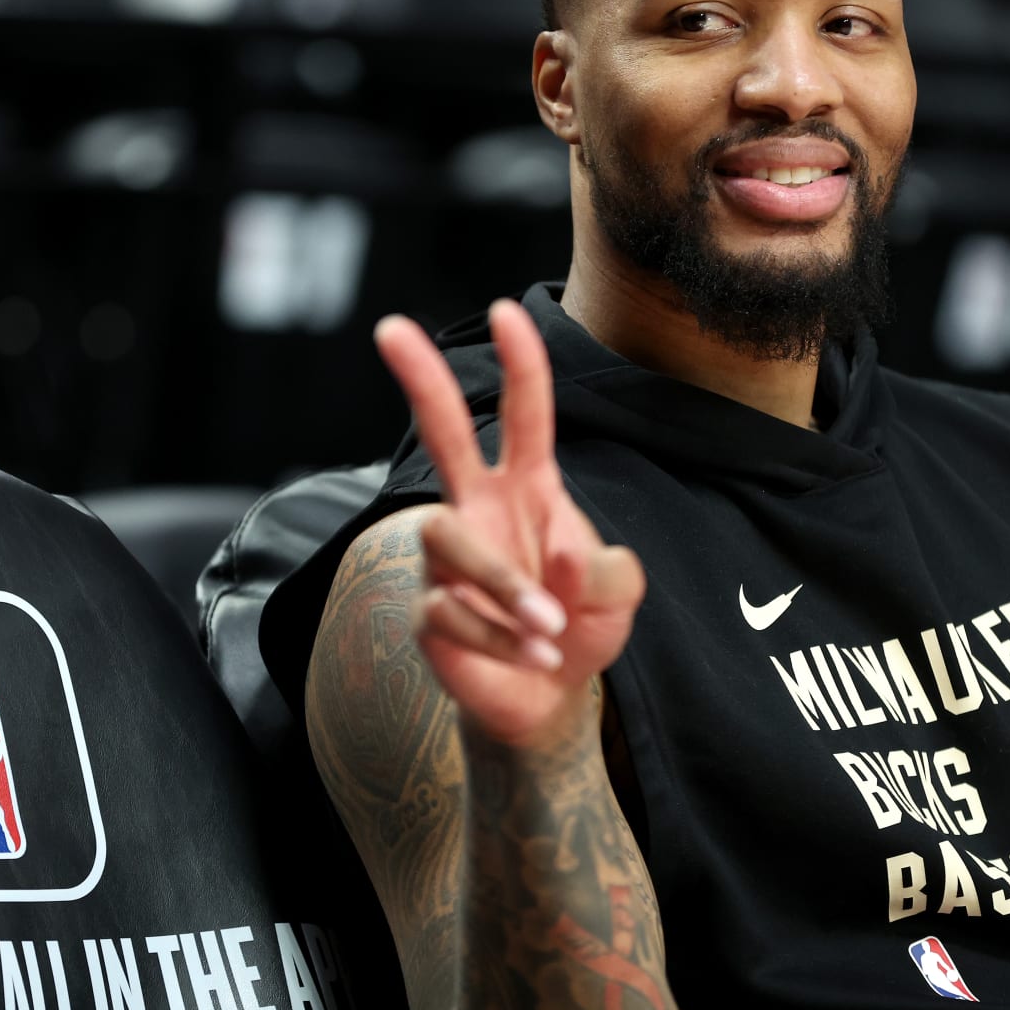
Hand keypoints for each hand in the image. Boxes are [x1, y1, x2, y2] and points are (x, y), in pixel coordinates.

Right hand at [374, 299, 645, 750]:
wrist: (548, 697)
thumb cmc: (581, 625)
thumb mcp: (620, 594)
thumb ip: (609, 569)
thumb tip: (558, 550)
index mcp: (528, 487)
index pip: (523, 415)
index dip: (519, 364)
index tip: (506, 312)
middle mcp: (477, 507)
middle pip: (441, 432)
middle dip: (418, 378)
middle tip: (389, 327)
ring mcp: (445, 557)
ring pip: (448, 538)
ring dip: (506, 586)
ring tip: (551, 629)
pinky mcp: (427, 609)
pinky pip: (452, 611)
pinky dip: (504, 641)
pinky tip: (536, 660)